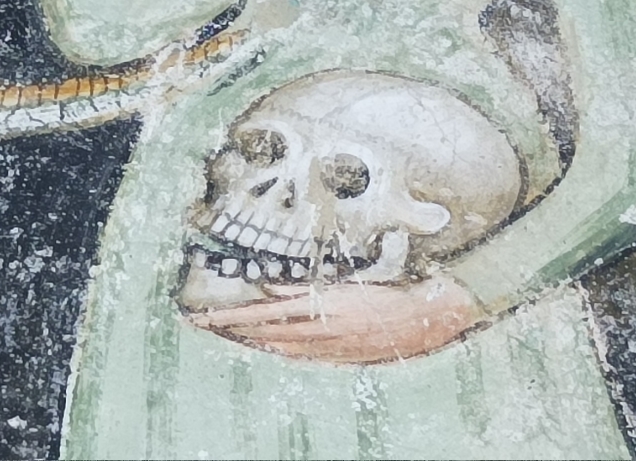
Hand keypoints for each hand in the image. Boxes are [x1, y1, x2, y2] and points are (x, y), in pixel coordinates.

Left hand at [186, 273, 486, 363]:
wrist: (434, 314)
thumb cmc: (395, 286)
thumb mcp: (348, 277)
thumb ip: (308, 284)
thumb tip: (269, 280)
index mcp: (326, 306)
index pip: (265, 312)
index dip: (231, 316)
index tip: (203, 315)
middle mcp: (325, 330)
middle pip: (267, 332)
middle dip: (232, 328)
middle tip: (200, 323)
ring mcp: (335, 347)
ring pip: (282, 347)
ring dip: (254, 340)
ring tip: (227, 334)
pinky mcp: (347, 355)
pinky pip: (306, 357)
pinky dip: (283, 352)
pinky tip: (271, 348)